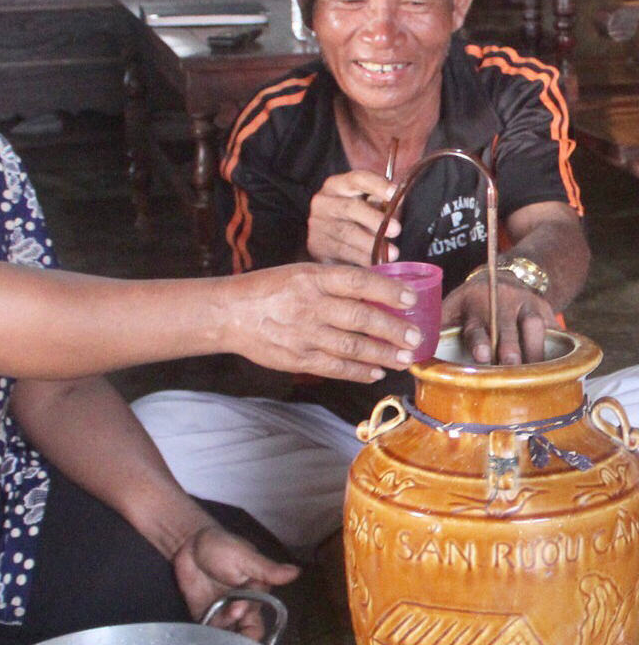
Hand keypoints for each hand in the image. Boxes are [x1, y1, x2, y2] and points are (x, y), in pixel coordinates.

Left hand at [172, 523, 297, 640]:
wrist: (189, 542)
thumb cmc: (222, 545)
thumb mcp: (245, 557)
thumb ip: (267, 570)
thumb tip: (296, 572)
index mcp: (255, 598)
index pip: (258, 625)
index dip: (251, 632)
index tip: (242, 631)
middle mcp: (240, 610)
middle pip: (243, 637)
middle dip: (237, 643)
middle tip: (227, 641)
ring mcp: (220, 614)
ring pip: (225, 638)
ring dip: (221, 640)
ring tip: (213, 631)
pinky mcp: (203, 615)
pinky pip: (207, 633)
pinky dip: (207, 640)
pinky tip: (203, 642)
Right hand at [223, 262, 422, 381]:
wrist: (229, 313)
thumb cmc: (268, 290)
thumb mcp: (299, 272)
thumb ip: (333, 282)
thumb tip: (375, 293)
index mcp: (311, 278)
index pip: (358, 282)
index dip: (388, 290)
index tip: (411, 299)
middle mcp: (309, 305)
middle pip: (360, 318)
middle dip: (392, 329)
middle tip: (415, 337)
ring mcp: (303, 335)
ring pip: (351, 347)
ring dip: (382, 354)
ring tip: (404, 358)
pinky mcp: (297, 359)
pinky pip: (334, 368)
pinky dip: (358, 371)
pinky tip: (376, 372)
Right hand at [307, 171, 400, 265]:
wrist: (327, 242)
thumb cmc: (354, 220)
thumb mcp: (367, 206)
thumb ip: (379, 204)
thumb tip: (395, 203)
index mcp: (338, 185)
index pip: (357, 179)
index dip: (377, 185)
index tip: (396, 193)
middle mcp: (323, 202)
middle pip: (350, 207)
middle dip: (375, 219)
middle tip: (396, 230)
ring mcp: (317, 225)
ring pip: (346, 233)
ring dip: (371, 243)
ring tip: (392, 252)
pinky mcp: (316, 246)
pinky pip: (341, 252)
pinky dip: (361, 258)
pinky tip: (376, 263)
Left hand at [443, 277, 556, 364]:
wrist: (508, 276)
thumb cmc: (473, 303)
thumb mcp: (453, 306)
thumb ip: (440, 328)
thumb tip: (419, 356)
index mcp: (473, 303)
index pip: (475, 324)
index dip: (479, 340)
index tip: (483, 356)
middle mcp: (502, 301)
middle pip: (507, 326)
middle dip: (510, 347)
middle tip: (511, 366)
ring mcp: (527, 304)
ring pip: (535, 326)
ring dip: (534, 350)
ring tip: (535, 375)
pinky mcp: (546, 310)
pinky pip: (553, 329)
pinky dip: (555, 347)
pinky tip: (555, 367)